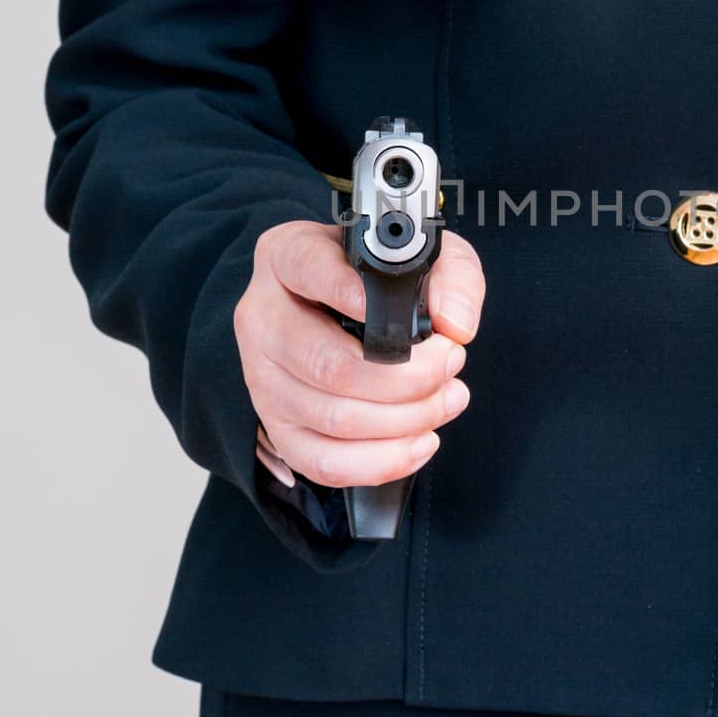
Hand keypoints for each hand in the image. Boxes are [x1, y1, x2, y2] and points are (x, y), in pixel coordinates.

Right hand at [235, 221, 483, 489]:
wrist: (346, 316)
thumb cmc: (381, 280)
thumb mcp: (424, 254)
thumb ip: (453, 276)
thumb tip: (455, 324)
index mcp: (286, 256)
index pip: (306, 268)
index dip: (349, 293)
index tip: (399, 317)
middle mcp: (263, 317)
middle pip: (328, 365)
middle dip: (408, 377)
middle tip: (451, 363)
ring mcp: (263, 378)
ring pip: (332, 418)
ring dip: (406, 419)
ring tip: (448, 399)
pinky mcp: (277, 427)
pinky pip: (323, 462)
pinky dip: (382, 461)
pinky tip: (420, 441)